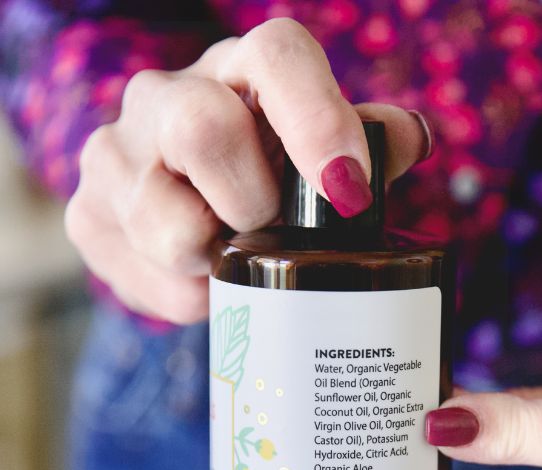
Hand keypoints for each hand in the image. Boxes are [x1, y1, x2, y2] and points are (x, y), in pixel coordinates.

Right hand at [65, 18, 429, 323]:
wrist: (186, 212)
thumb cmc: (270, 179)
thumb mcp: (324, 159)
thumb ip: (369, 146)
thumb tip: (408, 138)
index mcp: (240, 71)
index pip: (276, 55)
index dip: (318, 121)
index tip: (349, 193)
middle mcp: (166, 95)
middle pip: (204, 130)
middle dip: (253, 203)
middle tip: (270, 231)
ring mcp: (116, 154)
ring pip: (167, 220)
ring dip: (217, 260)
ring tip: (232, 258)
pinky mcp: (88, 216)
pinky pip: (145, 274)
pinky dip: (189, 297)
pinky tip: (201, 280)